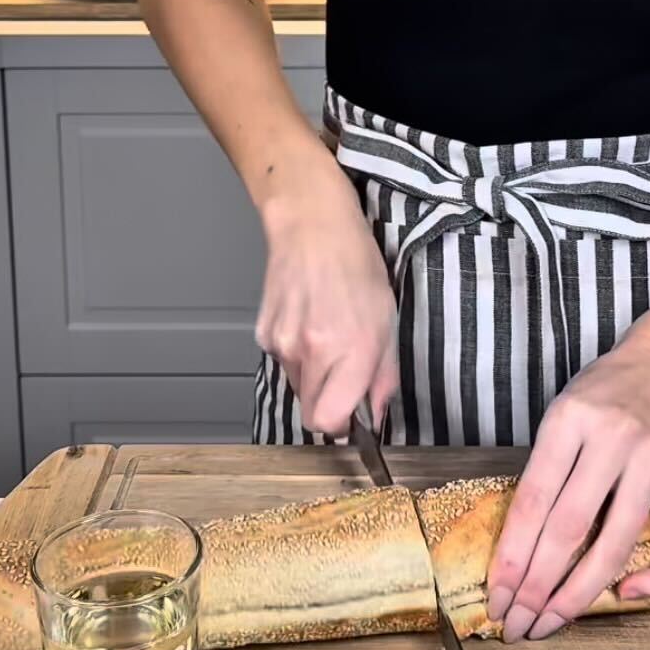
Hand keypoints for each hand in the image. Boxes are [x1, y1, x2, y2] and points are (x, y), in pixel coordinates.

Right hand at [255, 163, 398, 437]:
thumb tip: (375, 416)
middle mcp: (312, 351)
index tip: (353, 411)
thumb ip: (384, 375)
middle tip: (343, 370)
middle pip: (311, 412)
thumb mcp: (388, 318)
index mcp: (350, 349)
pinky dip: (295, 352)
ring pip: (297, 386)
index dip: (342, 424)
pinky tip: (307, 319)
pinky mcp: (262, 333)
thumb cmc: (357, 264)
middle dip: (328, 401)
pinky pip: (282, 362)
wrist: (312, 225)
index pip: (329, 421)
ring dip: (313, 374)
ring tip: (326, 332)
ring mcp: (281, 343)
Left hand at [484, 333, 649, 641]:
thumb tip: (519, 548)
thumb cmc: (602, 395)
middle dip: (536, 586)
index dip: (511, 556)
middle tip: (515, 625)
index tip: (495, 596)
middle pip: (568, 529)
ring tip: (549, 623)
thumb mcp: (560, 413)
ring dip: (578, 595)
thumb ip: (544, 470)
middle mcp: (614, 440)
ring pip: (616, 545)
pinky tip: (623, 594)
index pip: (534, 501)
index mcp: (571, 420)